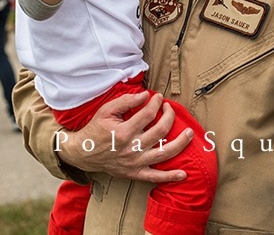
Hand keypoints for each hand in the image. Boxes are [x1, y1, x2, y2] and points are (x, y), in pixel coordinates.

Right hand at [56, 91, 191, 183]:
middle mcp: (132, 148)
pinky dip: (170, 177)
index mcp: (124, 132)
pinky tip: (183, 174)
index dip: (156, 103)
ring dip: (180, 143)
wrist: (83, 153)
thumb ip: (126, 101)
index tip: (158, 98)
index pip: (148, 114)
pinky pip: (155, 177)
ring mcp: (135, 162)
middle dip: (169, 116)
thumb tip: (146, 95)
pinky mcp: (135, 173)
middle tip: (169, 108)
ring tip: (189, 133)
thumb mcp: (106, 111)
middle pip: (161, 131)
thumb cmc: (96, 129)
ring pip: (164, 153)